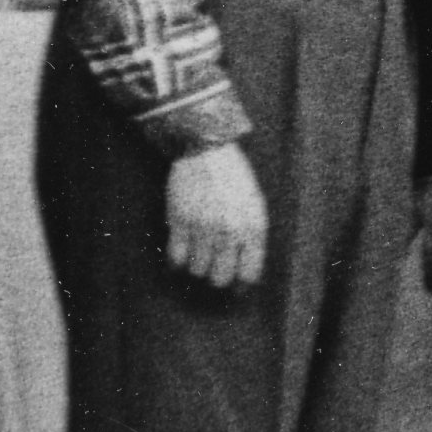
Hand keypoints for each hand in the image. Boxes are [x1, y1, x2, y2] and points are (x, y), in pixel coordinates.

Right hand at [163, 140, 268, 295]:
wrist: (206, 150)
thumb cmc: (233, 178)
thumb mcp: (255, 205)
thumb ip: (252, 237)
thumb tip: (245, 271)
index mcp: (253, 227)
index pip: (249, 273)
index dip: (241, 280)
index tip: (234, 279)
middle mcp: (230, 231)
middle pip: (220, 278)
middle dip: (217, 276)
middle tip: (213, 268)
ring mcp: (203, 228)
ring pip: (197, 270)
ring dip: (197, 267)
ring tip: (198, 255)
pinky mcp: (180, 222)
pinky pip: (176, 258)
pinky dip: (177, 262)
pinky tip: (180, 255)